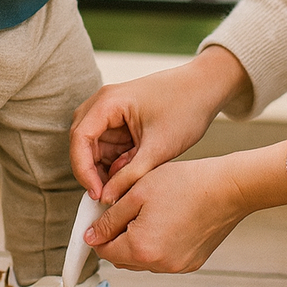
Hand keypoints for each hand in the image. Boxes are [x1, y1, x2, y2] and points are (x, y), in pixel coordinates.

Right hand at [69, 46, 250, 203]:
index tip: (97, 194)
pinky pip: (108, 146)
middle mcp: (104, 103)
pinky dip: (116, 162)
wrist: (206, 89)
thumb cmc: (185, 109)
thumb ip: (130, 175)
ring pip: (94, 147)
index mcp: (109, 102)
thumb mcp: (158, 148)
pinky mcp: (121, 121)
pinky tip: (132, 173)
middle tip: (108, 196)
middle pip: (82, 143)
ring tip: (126, 184)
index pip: (80, 138)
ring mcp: (111, 111)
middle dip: (92, 171)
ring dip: (105, 167)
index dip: (83, 169)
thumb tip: (106, 198)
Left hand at [84, 142, 286, 272]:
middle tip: (125, 209)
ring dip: (137, 241)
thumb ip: (110, 218)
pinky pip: (164, 258)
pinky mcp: (192, 263)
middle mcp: (159, 265)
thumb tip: (91, 237)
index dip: (99, 232)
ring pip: (143, 259)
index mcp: (141, 248)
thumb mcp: (137, 193)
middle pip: (123, 258)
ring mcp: (178, 267)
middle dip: (118, 237)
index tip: (101, 216)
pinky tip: (167, 220)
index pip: (105, 251)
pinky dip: (158, 244)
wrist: (227, 189)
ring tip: (148, 211)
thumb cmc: (183, 183)